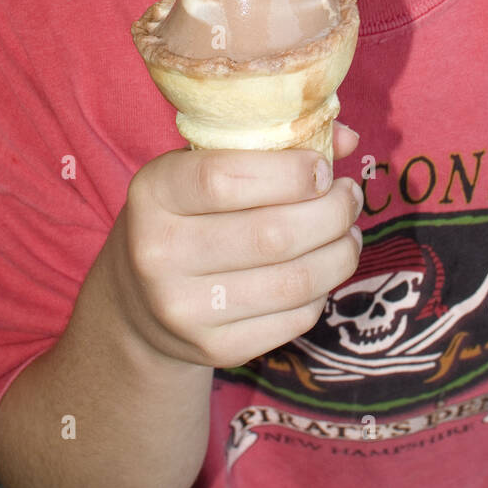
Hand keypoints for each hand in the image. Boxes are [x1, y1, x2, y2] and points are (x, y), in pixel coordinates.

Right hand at [107, 124, 362, 369]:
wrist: (138, 301)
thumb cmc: (187, 214)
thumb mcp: (204, 166)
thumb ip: (271, 145)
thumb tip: (348, 139)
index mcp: (154, 193)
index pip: (224, 179)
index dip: (289, 172)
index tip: (323, 169)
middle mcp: (159, 253)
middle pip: (272, 234)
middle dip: (332, 212)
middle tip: (349, 197)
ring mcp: (184, 308)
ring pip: (293, 281)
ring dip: (340, 253)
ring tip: (349, 232)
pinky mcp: (215, 348)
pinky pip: (295, 317)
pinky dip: (323, 291)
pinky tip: (324, 269)